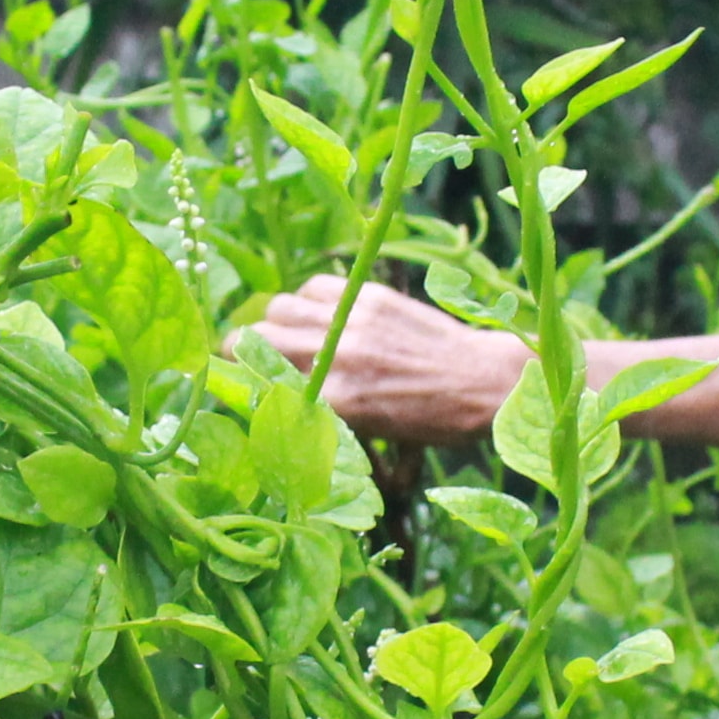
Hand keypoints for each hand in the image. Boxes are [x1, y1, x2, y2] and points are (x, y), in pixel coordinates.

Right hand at [261, 274, 531, 448]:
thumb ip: (323, 412)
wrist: (483, 380)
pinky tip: (320, 313)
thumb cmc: (432, 419)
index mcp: (340, 401)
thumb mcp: (372, 430)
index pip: (263, 385)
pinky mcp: (370, 295)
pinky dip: (307, 299)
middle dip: (240, 349)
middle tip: (245, 356)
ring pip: (280, 308)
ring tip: (286, 333)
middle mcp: (340, 357)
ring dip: (274, 322)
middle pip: (257, 340)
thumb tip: (278, 398)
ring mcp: (354, 321)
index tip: (235, 386)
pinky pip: (315, 287)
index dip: (240, 386)